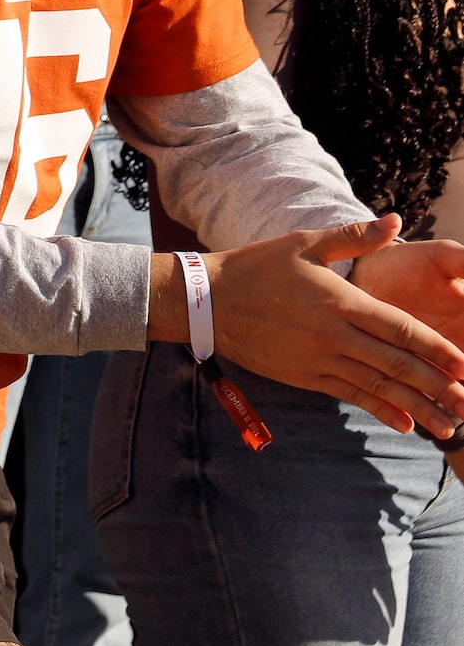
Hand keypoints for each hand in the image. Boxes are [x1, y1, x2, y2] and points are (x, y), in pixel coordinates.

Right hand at [185, 218, 463, 435]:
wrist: (204, 301)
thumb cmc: (256, 267)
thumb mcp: (304, 245)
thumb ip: (355, 237)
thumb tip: (397, 220)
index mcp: (340, 301)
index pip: (400, 328)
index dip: (436, 347)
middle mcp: (334, 335)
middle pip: (397, 363)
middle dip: (437, 384)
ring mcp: (318, 360)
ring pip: (378, 386)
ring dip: (416, 407)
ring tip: (447, 425)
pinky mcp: (304, 376)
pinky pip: (350, 395)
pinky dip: (380, 410)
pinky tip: (404, 423)